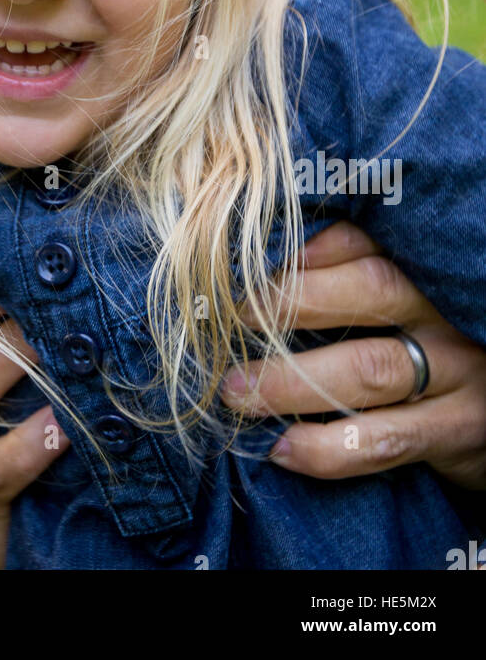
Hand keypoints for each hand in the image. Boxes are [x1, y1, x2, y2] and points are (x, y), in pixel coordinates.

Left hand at [220, 221, 485, 489]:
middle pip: (373, 289)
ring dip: (293, 381)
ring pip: (370, 368)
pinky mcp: (458, 430)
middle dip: (295, 302)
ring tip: (237, 391)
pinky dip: (329, 448)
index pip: (366, 243)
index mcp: (422, 274)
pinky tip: (283, 449)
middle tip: (234, 321)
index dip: (310, 250)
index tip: (254, 268)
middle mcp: (443, 313)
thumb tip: (254, 279)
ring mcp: (457, 370)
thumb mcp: (403, 309)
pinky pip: (386, 440)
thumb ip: (348, 288)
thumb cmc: (426, 349)